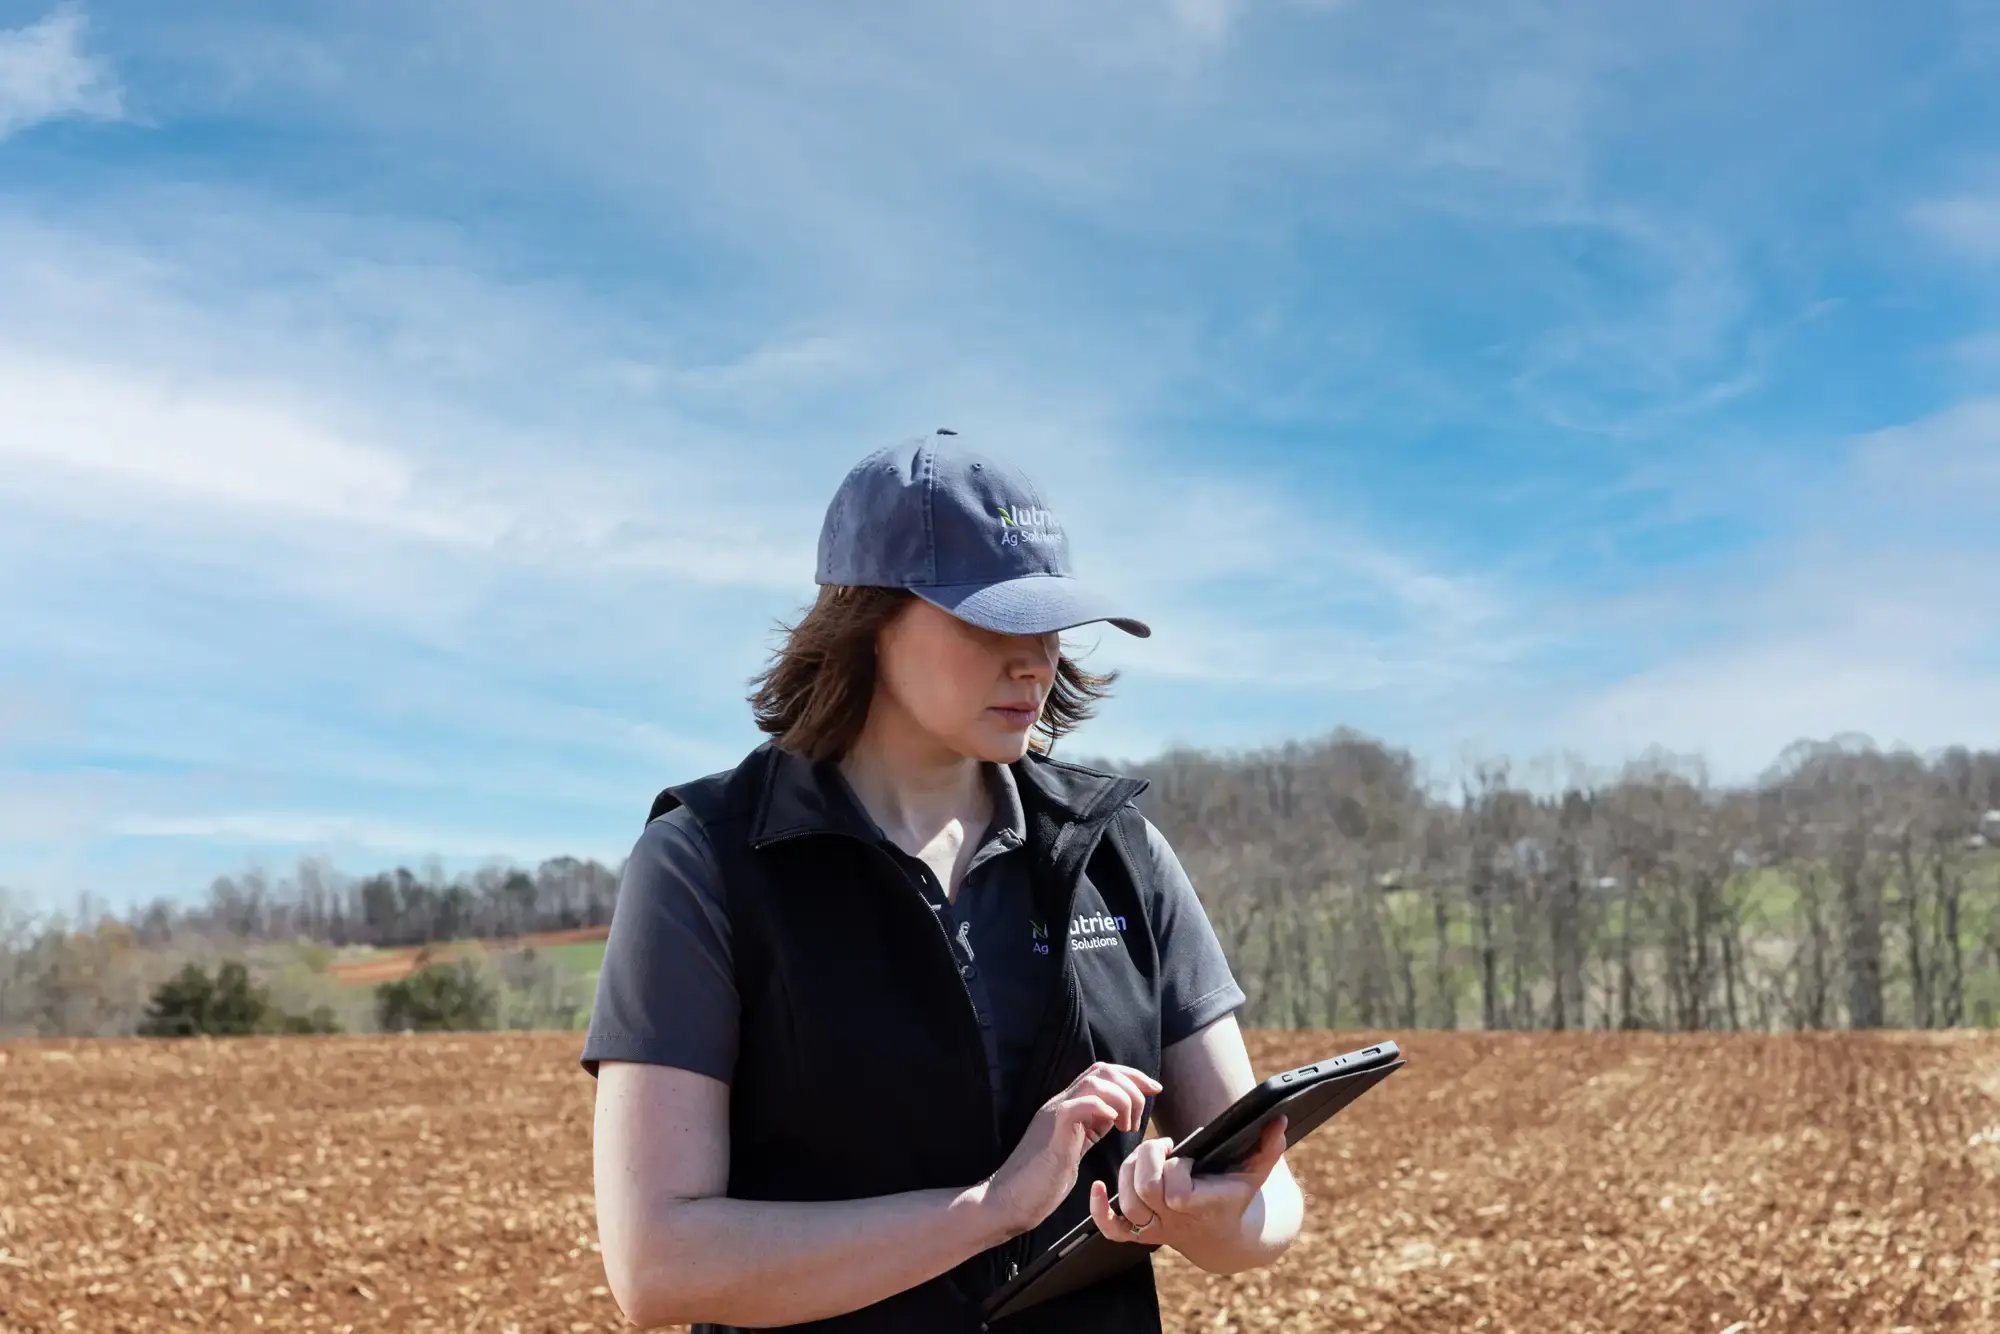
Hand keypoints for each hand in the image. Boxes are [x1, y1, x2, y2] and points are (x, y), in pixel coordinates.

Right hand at [984, 1062, 1162, 1237]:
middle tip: (1149, 1103)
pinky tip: (1115, 1124)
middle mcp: (1061, 1103)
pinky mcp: (1053, 1131)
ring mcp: (1055, 1114)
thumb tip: (1115, 1117)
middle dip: (1134, 1081)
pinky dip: (1104, 1107)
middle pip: (1102, 1070)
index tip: (1154, 1089)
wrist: (1008, 1201)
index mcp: (1068, 1106)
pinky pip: (1081, 1104)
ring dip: (1123, 1098)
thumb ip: (1091, 1129)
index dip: (1132, 1075)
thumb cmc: (1042, 1182)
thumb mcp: (1075, 1149)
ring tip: (1128, 1126)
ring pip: (1095, 1082)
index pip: (1102, 1073)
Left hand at [1089, 1115, 1287, 1253]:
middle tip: (1162, 1150)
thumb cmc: (1236, 1197)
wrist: (1225, 1240)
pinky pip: (1112, 1230)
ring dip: (1129, 1173)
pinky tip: (1096, 1188)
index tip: (1188, 1157)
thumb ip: (1267, 1147)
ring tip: (1147, 1161)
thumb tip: (1279, 1119)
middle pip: (1144, 1189)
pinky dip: (1100, 1211)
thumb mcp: (1254, 1172)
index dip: (1177, 1166)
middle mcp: (1175, 1220)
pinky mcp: (1141, 1234)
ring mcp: (1156, 1229)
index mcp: (1200, 1204)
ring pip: (1127, 1201)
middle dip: (1148, 1160)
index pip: (1176, 1185)